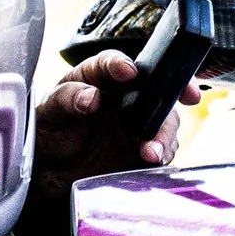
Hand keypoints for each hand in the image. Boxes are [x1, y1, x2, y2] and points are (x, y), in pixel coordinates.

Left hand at [29, 50, 203, 200]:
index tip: (128, 72)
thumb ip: (65, 100)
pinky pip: (163, 148)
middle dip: (175, 88)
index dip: (121, 64)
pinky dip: (164, 154)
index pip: (111, 63)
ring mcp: (137, 122)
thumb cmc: (49, 133)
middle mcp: (123, 95)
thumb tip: (90, 96)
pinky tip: (154, 161)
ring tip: (151, 152)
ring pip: (164, 119)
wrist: (52, 172)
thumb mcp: (48, 114)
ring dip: (165, 134)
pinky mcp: (143, 148)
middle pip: (155, 87)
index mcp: (97, 77)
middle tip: (187, 94)